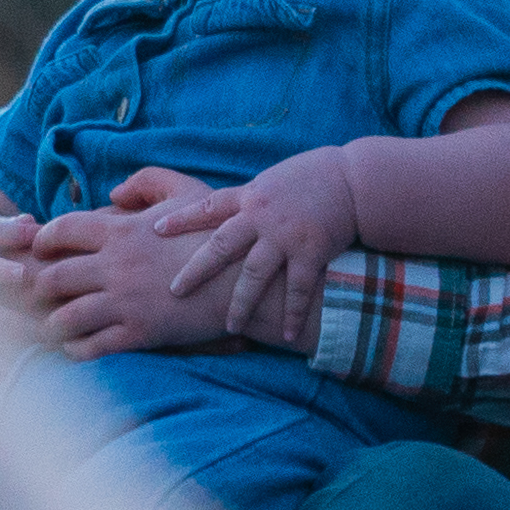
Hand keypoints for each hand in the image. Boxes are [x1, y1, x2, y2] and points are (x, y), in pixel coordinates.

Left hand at [29, 169, 244, 357]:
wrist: (251, 278)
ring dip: (53, 323)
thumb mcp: (188, 192)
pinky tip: (78, 345)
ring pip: (65, 318)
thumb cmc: (219, 233)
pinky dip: (76, 349)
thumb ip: (148, 181)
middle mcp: (117, 267)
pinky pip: (92, 347)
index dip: (42, 239)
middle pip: (53, 278)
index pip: (62, 229)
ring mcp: (126, 302)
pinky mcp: (139, 333)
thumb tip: (113, 194)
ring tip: (54, 324)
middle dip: (39, 286)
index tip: (40, 248)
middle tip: (41, 291)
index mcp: (123, 232)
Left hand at [157, 147, 358, 345]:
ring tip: (230, 325)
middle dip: (196, 270)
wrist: (354, 179)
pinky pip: (298, 287)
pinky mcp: (312, 251)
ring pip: (255, 274)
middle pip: (221, 246)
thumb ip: (246, 198)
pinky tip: (286, 334)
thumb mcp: (272, 179)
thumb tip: (219, 208)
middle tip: (174, 291)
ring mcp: (286, 236)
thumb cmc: (312, 176)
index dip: (181, 219)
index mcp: (251, 197)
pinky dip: (292, 312)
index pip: (208, 208)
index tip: (155, 230)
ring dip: (241, 302)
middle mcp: (262, 216)